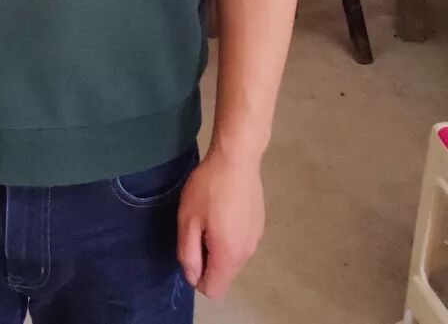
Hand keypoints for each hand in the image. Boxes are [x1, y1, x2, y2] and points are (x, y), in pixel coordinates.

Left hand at [176, 148, 264, 298]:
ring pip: (232, 259)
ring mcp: (256, 239)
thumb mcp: (188, 219)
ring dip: (218, 247)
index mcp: (229, 256)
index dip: (197, 277)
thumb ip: (188, 253)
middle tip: (198, 228)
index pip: (213, 290)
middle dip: (207, 260)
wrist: (237, 157)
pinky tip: (224, 208)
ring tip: (211, 216)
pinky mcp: (259, 225)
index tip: (191, 249)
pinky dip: (230, 235)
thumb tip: (192, 276)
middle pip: (224, 275)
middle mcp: (247, 253)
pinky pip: (240, 242)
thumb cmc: (209, 188)